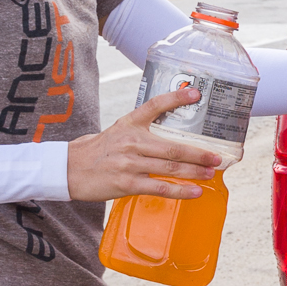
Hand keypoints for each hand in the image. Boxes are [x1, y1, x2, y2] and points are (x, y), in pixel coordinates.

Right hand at [66, 87, 222, 201]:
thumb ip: (141, 131)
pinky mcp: (128, 184)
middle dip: (199, 153)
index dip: (176, 98)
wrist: (69, 170)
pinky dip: (181, 191)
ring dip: (194, 172)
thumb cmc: (97, 151)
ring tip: (211, 173)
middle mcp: (131, 141)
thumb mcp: (117, 131)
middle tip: (217, 156)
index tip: (196, 93)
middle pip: (172, 146)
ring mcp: (130, 164)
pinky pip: (160, 188)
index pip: (155, 105)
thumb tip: (171, 135)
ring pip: (170, 167)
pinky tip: (195, 192)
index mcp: (129, 124)